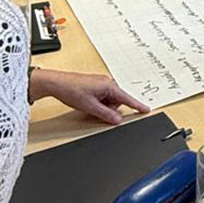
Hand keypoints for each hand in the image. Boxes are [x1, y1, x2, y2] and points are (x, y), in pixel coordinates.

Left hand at [29, 69, 149, 123]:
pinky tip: (87, 103)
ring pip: (109, 101)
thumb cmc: (72, 90)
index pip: (127, 98)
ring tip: (88, 105)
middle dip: (109, 109)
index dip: (137, 106)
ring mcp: (100, 83)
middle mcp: (107, 83)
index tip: (146, 110)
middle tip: (95, 110)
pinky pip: (102, 97)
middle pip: (117, 101)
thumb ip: (107, 114)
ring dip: (102, 106)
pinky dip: (97, 103)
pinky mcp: (94, 85)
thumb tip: (117, 120)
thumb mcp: (91, 107)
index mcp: (109, 86)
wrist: (57, 83)